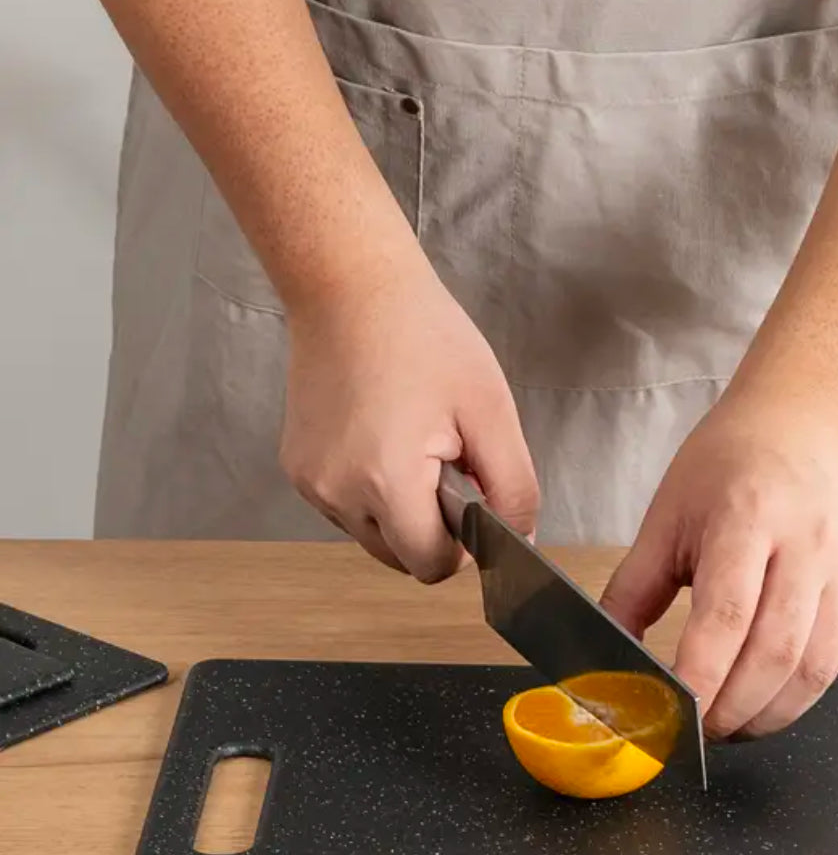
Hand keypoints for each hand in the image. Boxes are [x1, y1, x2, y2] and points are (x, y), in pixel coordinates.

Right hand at [279, 253, 537, 580]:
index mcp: (386, 480)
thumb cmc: (423, 337)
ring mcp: (311, 482)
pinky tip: (385, 442)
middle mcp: (337, 491)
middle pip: (400, 559)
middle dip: (433, 529)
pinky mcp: (297, 470)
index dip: (463, 545)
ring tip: (414, 447)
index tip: (473, 500)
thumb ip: (513, 489)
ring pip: (373, 538)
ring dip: (402, 514)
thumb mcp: (492, 413)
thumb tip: (522, 542)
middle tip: (446, 464)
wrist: (350, 288)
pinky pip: (347, 510)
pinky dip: (373, 495)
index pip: (431, 566)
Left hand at [600, 394, 837, 739]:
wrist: (808, 425)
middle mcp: (803, 549)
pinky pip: (832, 663)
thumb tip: (608, 655)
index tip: (673, 714)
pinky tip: (762, 706)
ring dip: (766, 715)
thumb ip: (634, 588)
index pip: (727, 615)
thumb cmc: (731, 462)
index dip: (701, 677)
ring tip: (725, 727)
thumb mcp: (668, 514)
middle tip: (693, 732)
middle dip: (731, 708)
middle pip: (775, 653)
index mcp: (747, 519)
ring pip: (812, 668)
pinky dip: (796, 699)